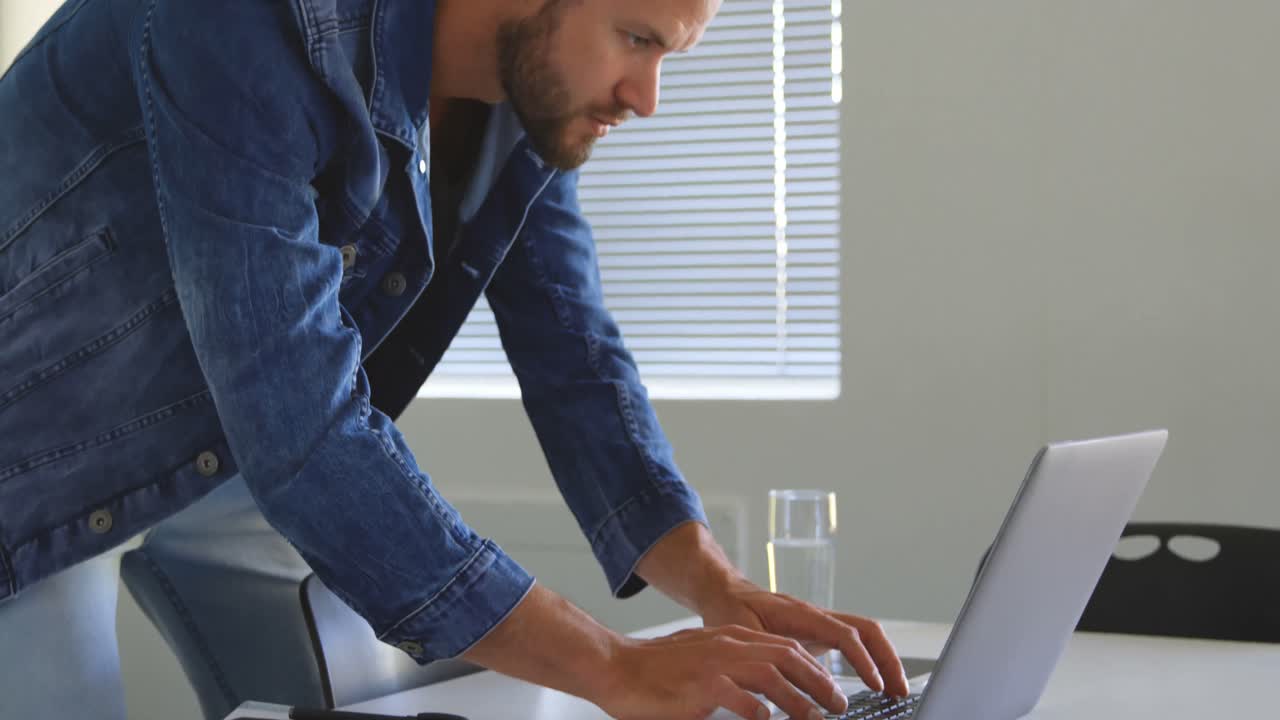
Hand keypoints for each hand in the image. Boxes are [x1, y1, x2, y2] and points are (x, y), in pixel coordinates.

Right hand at [595, 624, 849, 719]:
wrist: (616, 667)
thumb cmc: (656, 670)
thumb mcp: (701, 658)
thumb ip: (732, 672)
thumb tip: (761, 698)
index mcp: (731, 638)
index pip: (784, 647)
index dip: (814, 668)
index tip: (833, 688)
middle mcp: (728, 645)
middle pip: (787, 657)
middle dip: (819, 681)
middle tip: (840, 704)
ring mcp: (715, 663)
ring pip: (771, 675)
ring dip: (799, 698)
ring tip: (816, 718)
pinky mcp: (701, 685)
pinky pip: (740, 698)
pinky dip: (758, 711)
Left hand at [697, 575, 909, 698]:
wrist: (724, 591)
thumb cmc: (729, 610)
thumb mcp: (740, 634)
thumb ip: (763, 655)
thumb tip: (782, 683)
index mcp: (801, 614)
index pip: (845, 634)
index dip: (863, 660)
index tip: (876, 684)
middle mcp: (817, 615)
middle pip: (868, 629)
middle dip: (888, 658)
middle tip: (898, 691)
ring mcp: (820, 623)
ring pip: (865, 634)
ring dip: (883, 659)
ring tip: (893, 691)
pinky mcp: (818, 632)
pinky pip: (853, 642)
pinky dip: (869, 660)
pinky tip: (873, 682)